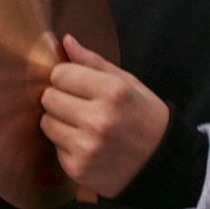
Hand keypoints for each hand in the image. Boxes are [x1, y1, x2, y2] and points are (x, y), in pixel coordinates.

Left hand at [41, 35, 169, 198]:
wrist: (163, 163)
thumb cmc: (145, 118)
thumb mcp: (128, 84)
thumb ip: (94, 62)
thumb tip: (65, 40)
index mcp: (114, 92)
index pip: (60, 74)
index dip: (66, 77)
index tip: (77, 84)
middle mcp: (99, 119)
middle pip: (48, 97)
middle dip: (60, 98)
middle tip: (80, 106)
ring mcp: (87, 146)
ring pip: (46, 122)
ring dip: (58, 121)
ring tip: (83, 125)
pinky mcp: (78, 167)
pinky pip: (53, 146)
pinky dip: (65, 144)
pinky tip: (86, 144)